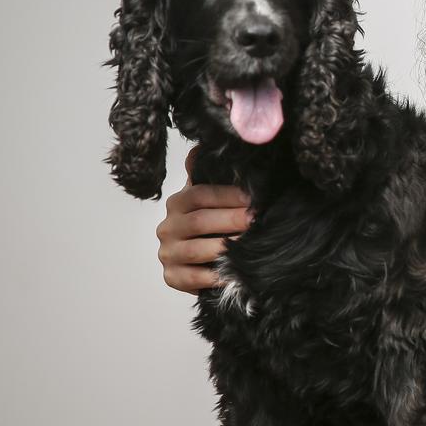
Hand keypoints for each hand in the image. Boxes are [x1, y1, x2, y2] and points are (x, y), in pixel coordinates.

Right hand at [156, 146, 250, 292]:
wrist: (203, 261)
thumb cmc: (215, 223)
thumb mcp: (213, 197)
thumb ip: (209, 174)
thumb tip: (203, 146)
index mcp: (178, 202)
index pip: (200, 194)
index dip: (228, 195)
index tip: (254, 197)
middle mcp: (168, 227)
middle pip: (200, 221)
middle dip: (231, 220)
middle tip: (257, 220)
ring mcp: (168, 253)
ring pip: (197, 250)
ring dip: (225, 248)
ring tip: (250, 245)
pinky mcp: (173, 277)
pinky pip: (194, 278)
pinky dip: (215, 277)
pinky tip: (236, 273)